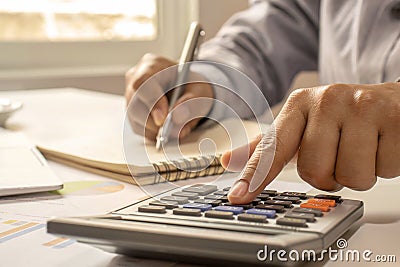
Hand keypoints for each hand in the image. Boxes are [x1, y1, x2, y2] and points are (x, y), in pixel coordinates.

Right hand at [125, 53, 213, 140]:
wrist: (189, 91)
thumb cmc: (192, 86)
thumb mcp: (200, 91)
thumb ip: (191, 103)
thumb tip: (176, 118)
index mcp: (152, 65)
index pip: (143, 82)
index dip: (152, 102)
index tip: (163, 119)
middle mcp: (136, 78)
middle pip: (134, 102)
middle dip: (153, 121)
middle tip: (170, 130)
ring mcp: (131, 95)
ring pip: (134, 117)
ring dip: (154, 129)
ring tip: (172, 128)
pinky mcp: (132, 111)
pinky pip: (137, 127)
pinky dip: (153, 133)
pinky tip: (165, 129)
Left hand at [222, 82, 399, 203]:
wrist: (393, 102)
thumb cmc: (343, 118)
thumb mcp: (302, 125)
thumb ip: (268, 146)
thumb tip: (228, 160)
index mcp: (300, 103)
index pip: (273, 146)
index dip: (255, 175)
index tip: (239, 196)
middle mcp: (329, 100)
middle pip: (314, 172)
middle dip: (329, 175)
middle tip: (339, 153)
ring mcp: (364, 108)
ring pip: (351, 177)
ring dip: (358, 173)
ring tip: (362, 149)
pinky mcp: (396, 120)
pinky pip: (384, 170)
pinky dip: (384, 167)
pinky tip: (382, 145)